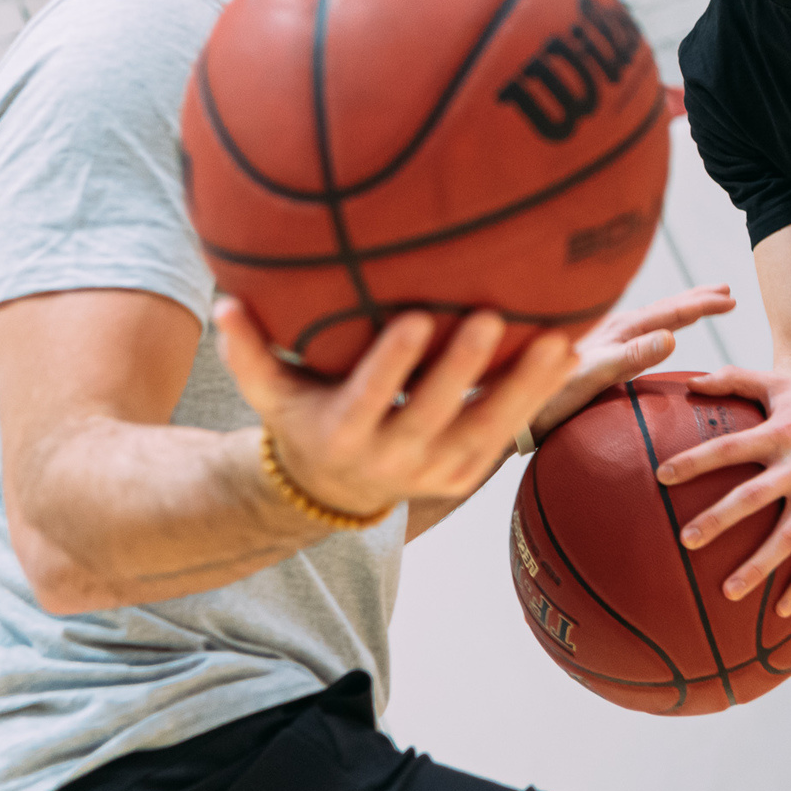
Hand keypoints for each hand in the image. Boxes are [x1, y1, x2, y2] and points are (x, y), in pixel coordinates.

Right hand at [214, 300, 575, 517]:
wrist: (330, 488)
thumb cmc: (301, 416)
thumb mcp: (267, 392)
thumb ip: (247, 350)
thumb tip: (226, 301)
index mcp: (343, 431)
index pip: (369, 397)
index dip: (393, 363)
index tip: (416, 318)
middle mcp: (390, 458)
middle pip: (434, 415)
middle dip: (464, 370)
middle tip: (492, 316)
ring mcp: (433, 471)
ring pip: (484, 432)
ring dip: (523, 389)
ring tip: (557, 343)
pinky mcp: (465, 475)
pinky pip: (506, 437)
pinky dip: (536, 400)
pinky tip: (564, 357)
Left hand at [531, 284, 735, 436]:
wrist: (513, 408)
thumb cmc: (548, 397)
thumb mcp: (592, 377)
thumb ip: (630, 356)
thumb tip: (672, 336)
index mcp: (618, 331)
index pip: (669, 313)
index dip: (701, 305)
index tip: (731, 298)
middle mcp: (613, 331)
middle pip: (663, 308)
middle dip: (696, 299)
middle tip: (728, 290)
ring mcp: (605, 342)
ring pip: (652, 318)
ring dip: (681, 309)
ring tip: (702, 303)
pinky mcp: (599, 356)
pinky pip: (640, 334)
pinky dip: (660, 326)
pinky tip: (659, 335)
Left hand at [658, 367, 790, 613]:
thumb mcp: (779, 384)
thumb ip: (735, 379)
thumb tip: (691, 382)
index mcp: (779, 432)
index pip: (729, 447)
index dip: (696, 460)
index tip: (662, 476)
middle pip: (754, 495)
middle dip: (720, 519)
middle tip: (686, 540)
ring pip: (788, 536)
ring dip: (759, 565)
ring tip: (728, 591)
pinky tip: (782, 611)